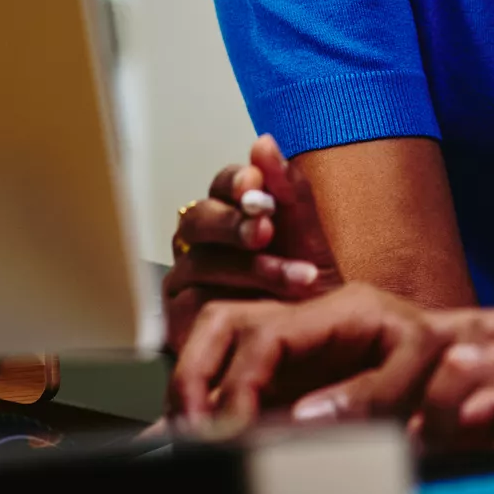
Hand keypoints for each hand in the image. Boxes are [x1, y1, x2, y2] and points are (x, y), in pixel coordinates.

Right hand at [162, 135, 335, 356]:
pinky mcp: (179, 320)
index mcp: (231, 215)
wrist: (313, 352)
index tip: (255, 184)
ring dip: (250, 267)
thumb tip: (264, 142)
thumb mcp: (309, 238)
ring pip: (199, 261)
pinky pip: (195, 303)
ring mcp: (186, 281)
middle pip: (198, 218)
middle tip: (266, 229)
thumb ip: (289, 191)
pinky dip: (235, 303)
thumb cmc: (307, 292)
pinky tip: (269, 308)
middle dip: (233, 221)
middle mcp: (201, 244)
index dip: (234, 181)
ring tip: (298, 278)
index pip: (220, 185)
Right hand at [171, 282, 461, 429]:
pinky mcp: (282, 367)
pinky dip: (204, 403)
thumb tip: (303, 417)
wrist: (459, 357)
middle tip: (191, 431)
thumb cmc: (443, 358)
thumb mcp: (423, 366)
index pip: (267, 335)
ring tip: (188, 435)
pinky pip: (227, 373)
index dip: (241, 384)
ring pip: (213, 338)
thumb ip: (372, 393)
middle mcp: (304, 316)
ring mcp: (289, 339)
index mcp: (340, 308)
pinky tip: (187, 436)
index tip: (230, 431)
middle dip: (194, 374)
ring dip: (191, 383)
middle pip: (224, 320)